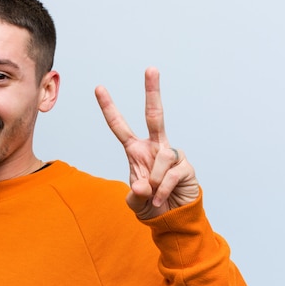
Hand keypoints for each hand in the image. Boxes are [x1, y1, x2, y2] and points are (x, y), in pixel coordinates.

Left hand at [94, 67, 199, 219]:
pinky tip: (161, 199)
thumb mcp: (135, 200)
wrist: (173, 218)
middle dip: (153, 91)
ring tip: (153, 195)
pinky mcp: (186, 166)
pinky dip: (163, 190)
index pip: (119, 126)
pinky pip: (171, 174)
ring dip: (154, 180)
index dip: (109, 108)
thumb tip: (142, 185)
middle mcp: (154, 146)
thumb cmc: (151, 203)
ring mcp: (171, 154)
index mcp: (136, 150)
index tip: (99, 88)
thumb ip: (135, 193)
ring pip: (161, 158)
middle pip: (154, 114)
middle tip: (151, 68)